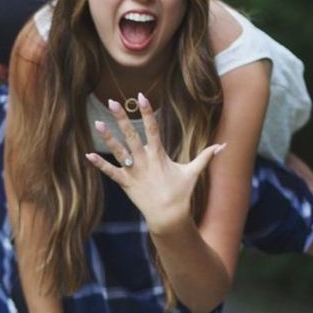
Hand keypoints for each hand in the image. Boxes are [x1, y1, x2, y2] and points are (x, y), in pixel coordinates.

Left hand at [85, 94, 225, 235]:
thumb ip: (206, 156)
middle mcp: (145, 161)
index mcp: (159, 155)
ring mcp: (134, 172)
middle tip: (112, 101)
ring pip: (119, 151)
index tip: (141, 96)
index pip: (153, 128)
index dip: (147, 112)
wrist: (169, 216)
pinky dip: (100, 165)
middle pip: (132, 135)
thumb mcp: (193, 172)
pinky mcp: (126, 183)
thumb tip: (223, 146)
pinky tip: (88, 155)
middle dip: (122, 118)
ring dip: (108, 137)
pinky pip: (111, 173)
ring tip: (98, 123)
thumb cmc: (181, 193)